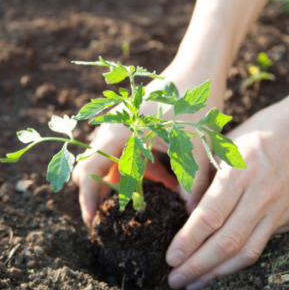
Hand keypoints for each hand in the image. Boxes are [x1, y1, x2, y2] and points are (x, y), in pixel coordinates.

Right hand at [72, 67, 225, 224]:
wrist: (201, 67)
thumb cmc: (194, 104)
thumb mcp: (194, 147)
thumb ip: (191, 183)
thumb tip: (191, 216)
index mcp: (118, 133)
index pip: (89, 172)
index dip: (87, 200)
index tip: (91, 223)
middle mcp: (112, 128)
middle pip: (93, 168)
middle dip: (105, 193)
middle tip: (118, 217)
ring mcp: (121, 125)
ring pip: (112, 162)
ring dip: (128, 181)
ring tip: (157, 194)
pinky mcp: (133, 124)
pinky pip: (127, 153)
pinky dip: (140, 169)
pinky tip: (168, 178)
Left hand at [165, 98, 288, 289]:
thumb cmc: (258, 132)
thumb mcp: (224, 144)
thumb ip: (204, 178)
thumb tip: (186, 212)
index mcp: (239, 172)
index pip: (210, 216)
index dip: (188, 241)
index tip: (171, 258)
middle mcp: (262, 194)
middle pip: (227, 241)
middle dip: (198, 266)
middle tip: (175, 281)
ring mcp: (281, 208)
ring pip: (247, 252)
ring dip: (218, 273)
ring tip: (194, 284)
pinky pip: (262, 244)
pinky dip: (238, 260)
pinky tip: (220, 267)